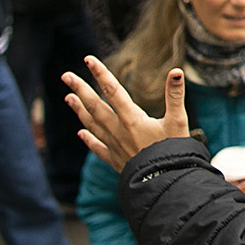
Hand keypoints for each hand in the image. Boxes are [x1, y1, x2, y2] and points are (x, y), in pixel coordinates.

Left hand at [63, 57, 190, 169]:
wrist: (164, 184)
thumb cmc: (173, 153)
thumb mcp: (178, 122)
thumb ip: (175, 95)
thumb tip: (175, 71)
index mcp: (132, 119)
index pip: (113, 91)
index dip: (101, 74)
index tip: (88, 60)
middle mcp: (119, 131)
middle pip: (96, 106)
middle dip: (80, 89)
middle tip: (66, 76)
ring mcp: (115, 146)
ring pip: (93, 124)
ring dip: (80, 110)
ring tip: (68, 98)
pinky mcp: (116, 161)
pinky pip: (98, 148)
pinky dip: (89, 139)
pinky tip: (82, 133)